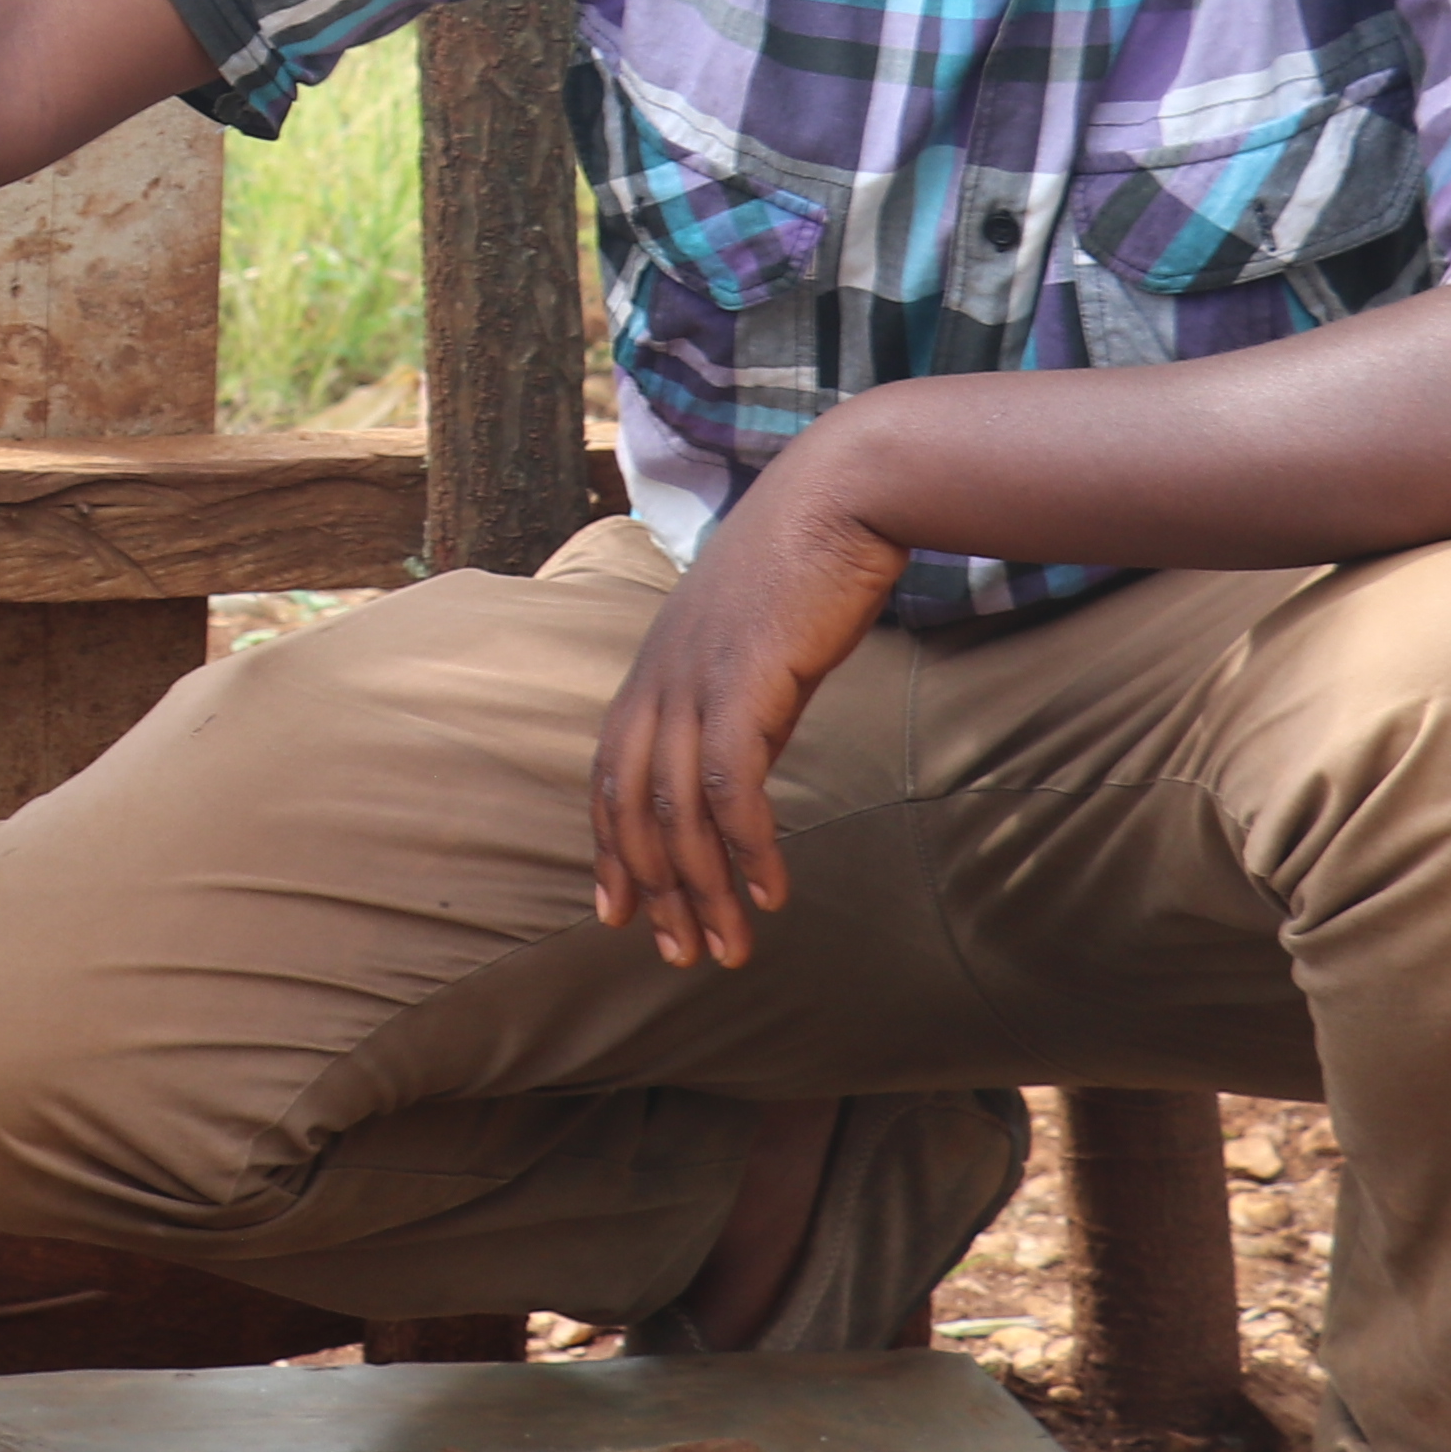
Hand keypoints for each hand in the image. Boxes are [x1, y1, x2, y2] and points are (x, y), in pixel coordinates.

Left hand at [590, 447, 908, 968]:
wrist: (841, 496)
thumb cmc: (805, 566)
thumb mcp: (753, 648)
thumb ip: (737, 709)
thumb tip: (740, 775)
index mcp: (652, 672)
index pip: (610, 779)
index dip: (610, 851)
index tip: (617, 913)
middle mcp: (658, 680)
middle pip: (633, 809)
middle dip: (653, 892)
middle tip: (679, 955)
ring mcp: (695, 680)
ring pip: (679, 812)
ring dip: (704, 890)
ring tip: (729, 949)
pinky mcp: (744, 681)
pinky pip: (731, 786)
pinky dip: (746, 847)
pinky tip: (771, 893)